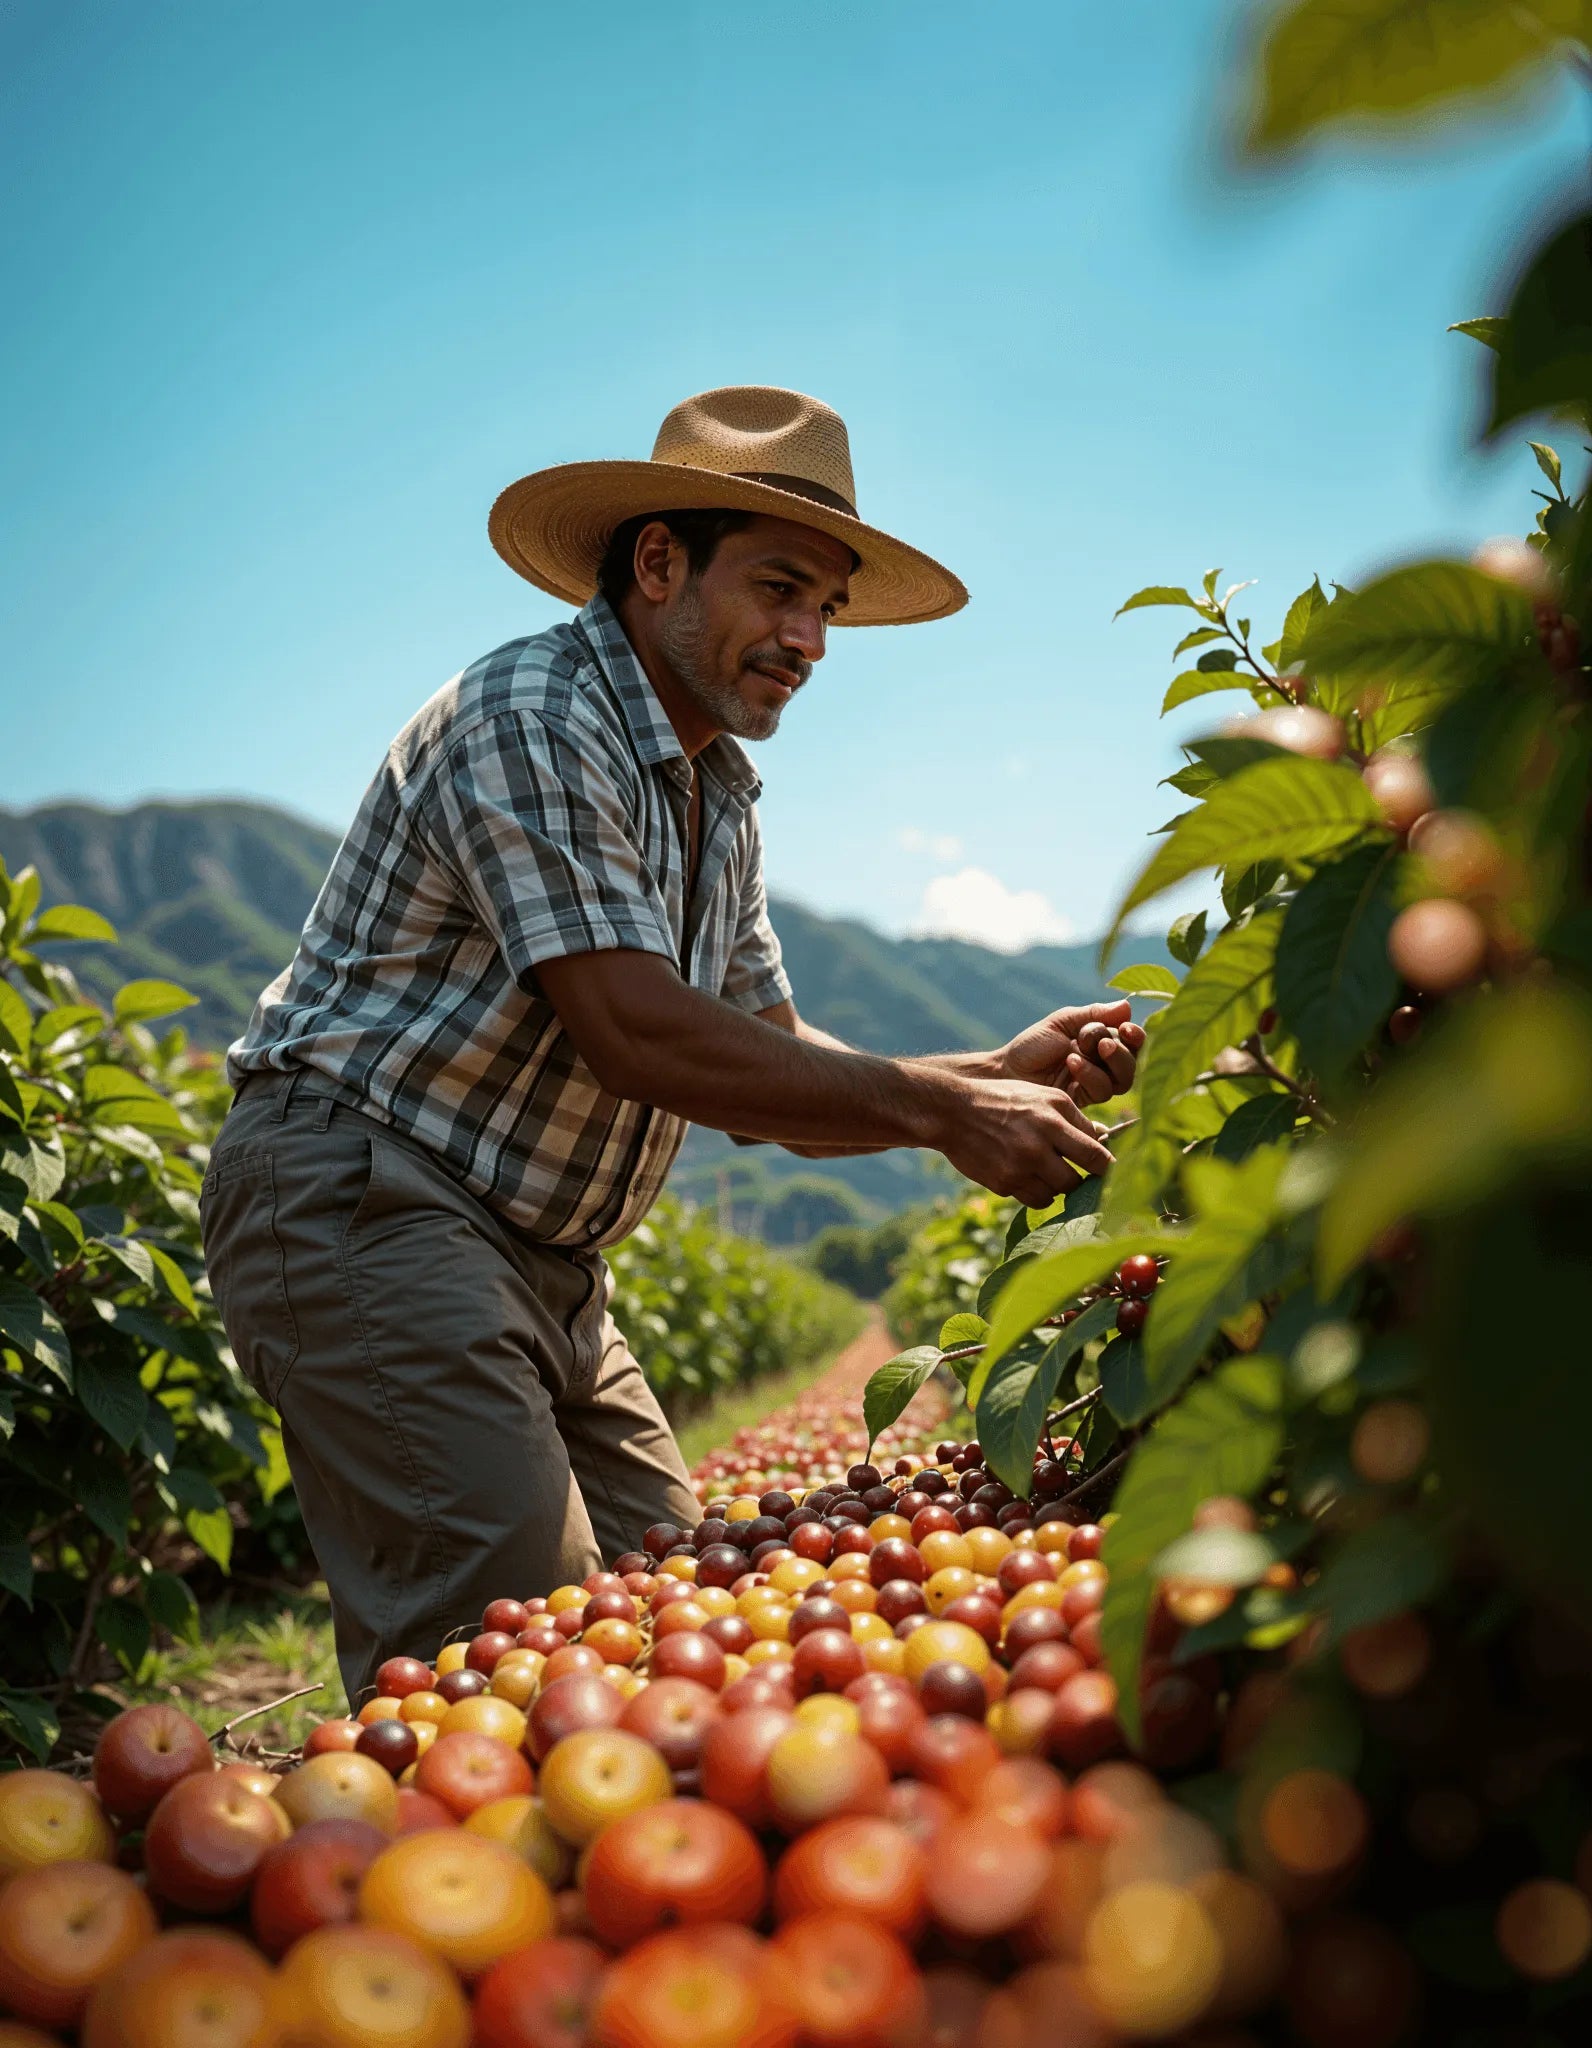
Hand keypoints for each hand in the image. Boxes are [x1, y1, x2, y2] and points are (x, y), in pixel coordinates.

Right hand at [935, 1077, 1114, 1208]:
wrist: (953, 1111)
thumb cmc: (1004, 1099)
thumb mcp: (1042, 1096)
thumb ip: (1075, 1118)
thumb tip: (1103, 1140)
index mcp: (1052, 1121)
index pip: (1095, 1157)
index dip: (1108, 1168)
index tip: (1111, 1171)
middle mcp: (1036, 1148)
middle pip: (1076, 1182)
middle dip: (1080, 1179)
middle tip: (1076, 1171)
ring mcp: (1018, 1169)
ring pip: (1055, 1195)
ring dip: (1057, 1187)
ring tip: (1048, 1170)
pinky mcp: (1002, 1184)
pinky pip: (1032, 1199)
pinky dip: (1036, 1191)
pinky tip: (1029, 1175)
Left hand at [999, 999, 1144, 1106]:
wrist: (1008, 1069)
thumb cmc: (1033, 1044)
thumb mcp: (1062, 1022)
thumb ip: (1094, 1014)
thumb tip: (1127, 1006)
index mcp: (1102, 1043)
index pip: (1132, 1042)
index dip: (1135, 1036)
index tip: (1125, 1028)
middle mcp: (1103, 1065)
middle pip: (1132, 1063)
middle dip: (1120, 1052)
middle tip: (1102, 1044)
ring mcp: (1095, 1084)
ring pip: (1122, 1081)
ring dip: (1106, 1065)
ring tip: (1079, 1053)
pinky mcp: (1085, 1101)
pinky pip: (1102, 1092)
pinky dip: (1090, 1075)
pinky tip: (1070, 1063)